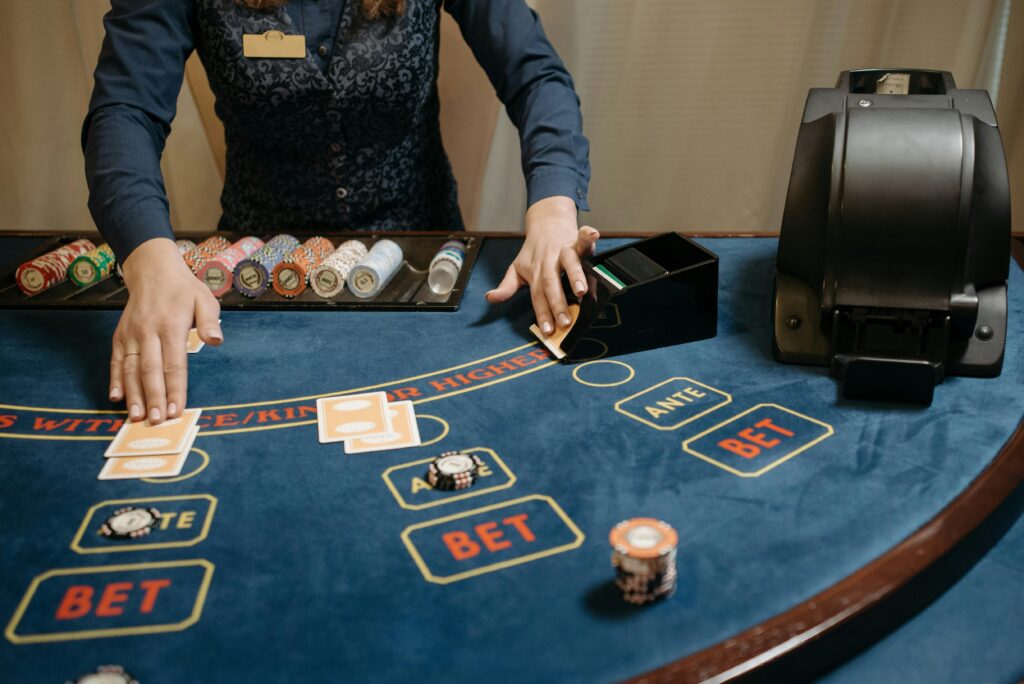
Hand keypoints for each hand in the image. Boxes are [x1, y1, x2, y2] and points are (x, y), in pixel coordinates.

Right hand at [110, 238, 221, 423]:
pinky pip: (116, 360)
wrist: (153, 270)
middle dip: (154, 397)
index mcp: (171, 325)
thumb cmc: (184, 289)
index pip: (174, 364)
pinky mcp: (120, 335)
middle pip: (150, 370)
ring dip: (133, 394)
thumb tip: (216, 341)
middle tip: (156, 421)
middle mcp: (148, 331)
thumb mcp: (205, 299)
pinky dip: (114, 379)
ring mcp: (131, 334)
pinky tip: (115, 396)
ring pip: (130, 368)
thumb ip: (209, 321)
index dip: (175, 388)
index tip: (176, 410)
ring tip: (136, 417)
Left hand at [485, 195, 599, 332]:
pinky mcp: (575, 239)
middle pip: (552, 283)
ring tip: (582, 291)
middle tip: (565, 322)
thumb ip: (506, 286)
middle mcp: (548, 262)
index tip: (547, 331)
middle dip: (558, 303)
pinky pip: (582, 237)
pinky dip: (588, 235)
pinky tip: (594, 235)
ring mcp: (562, 250)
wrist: (545, 221)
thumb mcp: (517, 268)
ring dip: (575, 276)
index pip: (537, 296)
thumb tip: (490, 298)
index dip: (542, 314)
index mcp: (535, 272)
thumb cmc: (534, 251)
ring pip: (569, 263)